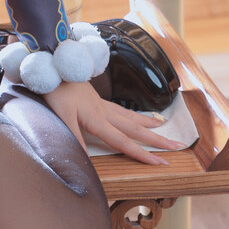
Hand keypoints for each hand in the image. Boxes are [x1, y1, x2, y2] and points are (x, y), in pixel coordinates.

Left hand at [43, 80, 179, 165]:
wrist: (52, 66)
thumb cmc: (55, 92)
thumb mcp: (62, 117)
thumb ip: (75, 139)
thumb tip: (85, 161)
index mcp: (97, 121)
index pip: (124, 142)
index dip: (142, 154)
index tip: (161, 162)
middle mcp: (104, 113)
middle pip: (134, 129)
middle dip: (156, 139)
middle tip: (177, 145)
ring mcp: (101, 105)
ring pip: (130, 116)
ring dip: (147, 124)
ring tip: (163, 126)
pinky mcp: (96, 99)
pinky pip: (120, 109)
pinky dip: (132, 114)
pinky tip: (134, 116)